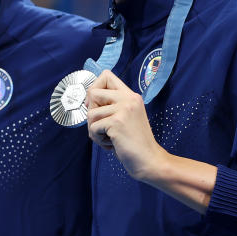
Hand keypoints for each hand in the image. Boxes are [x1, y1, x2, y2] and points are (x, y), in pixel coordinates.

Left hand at [85, 70, 217, 211]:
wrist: (149, 160)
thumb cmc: (133, 142)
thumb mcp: (124, 117)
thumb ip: (111, 106)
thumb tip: (87, 100)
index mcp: (131, 95)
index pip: (106, 75)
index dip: (94, 89)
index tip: (97, 105)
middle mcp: (128, 98)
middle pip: (93, 92)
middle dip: (91, 112)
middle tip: (102, 126)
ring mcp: (123, 109)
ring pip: (90, 113)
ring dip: (94, 130)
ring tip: (109, 138)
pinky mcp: (117, 122)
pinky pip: (93, 127)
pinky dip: (98, 139)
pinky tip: (112, 144)